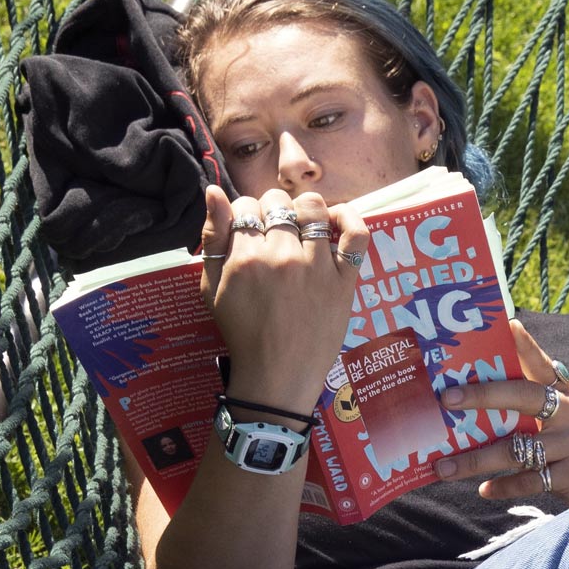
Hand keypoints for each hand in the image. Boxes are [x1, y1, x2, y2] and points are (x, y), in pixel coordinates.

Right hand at [199, 184, 369, 413]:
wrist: (276, 376)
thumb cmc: (242, 333)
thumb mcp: (212, 288)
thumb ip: (212, 238)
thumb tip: (214, 191)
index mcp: (245, 257)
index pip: (246, 206)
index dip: (247, 214)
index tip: (251, 232)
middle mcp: (281, 256)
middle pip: (278, 202)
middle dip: (272, 211)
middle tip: (275, 235)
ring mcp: (316, 267)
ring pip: (313, 208)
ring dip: (305, 210)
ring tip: (302, 229)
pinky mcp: (343, 281)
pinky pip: (356, 234)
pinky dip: (349, 219)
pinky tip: (336, 222)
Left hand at [435, 317, 568, 507]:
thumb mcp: (566, 420)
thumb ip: (536, 406)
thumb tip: (480, 395)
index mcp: (568, 395)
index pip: (543, 365)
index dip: (524, 345)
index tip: (505, 324)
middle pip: (525, 397)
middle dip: (484, 396)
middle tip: (448, 399)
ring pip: (517, 449)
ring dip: (476, 459)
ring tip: (444, 467)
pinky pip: (530, 480)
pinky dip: (504, 486)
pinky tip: (484, 490)